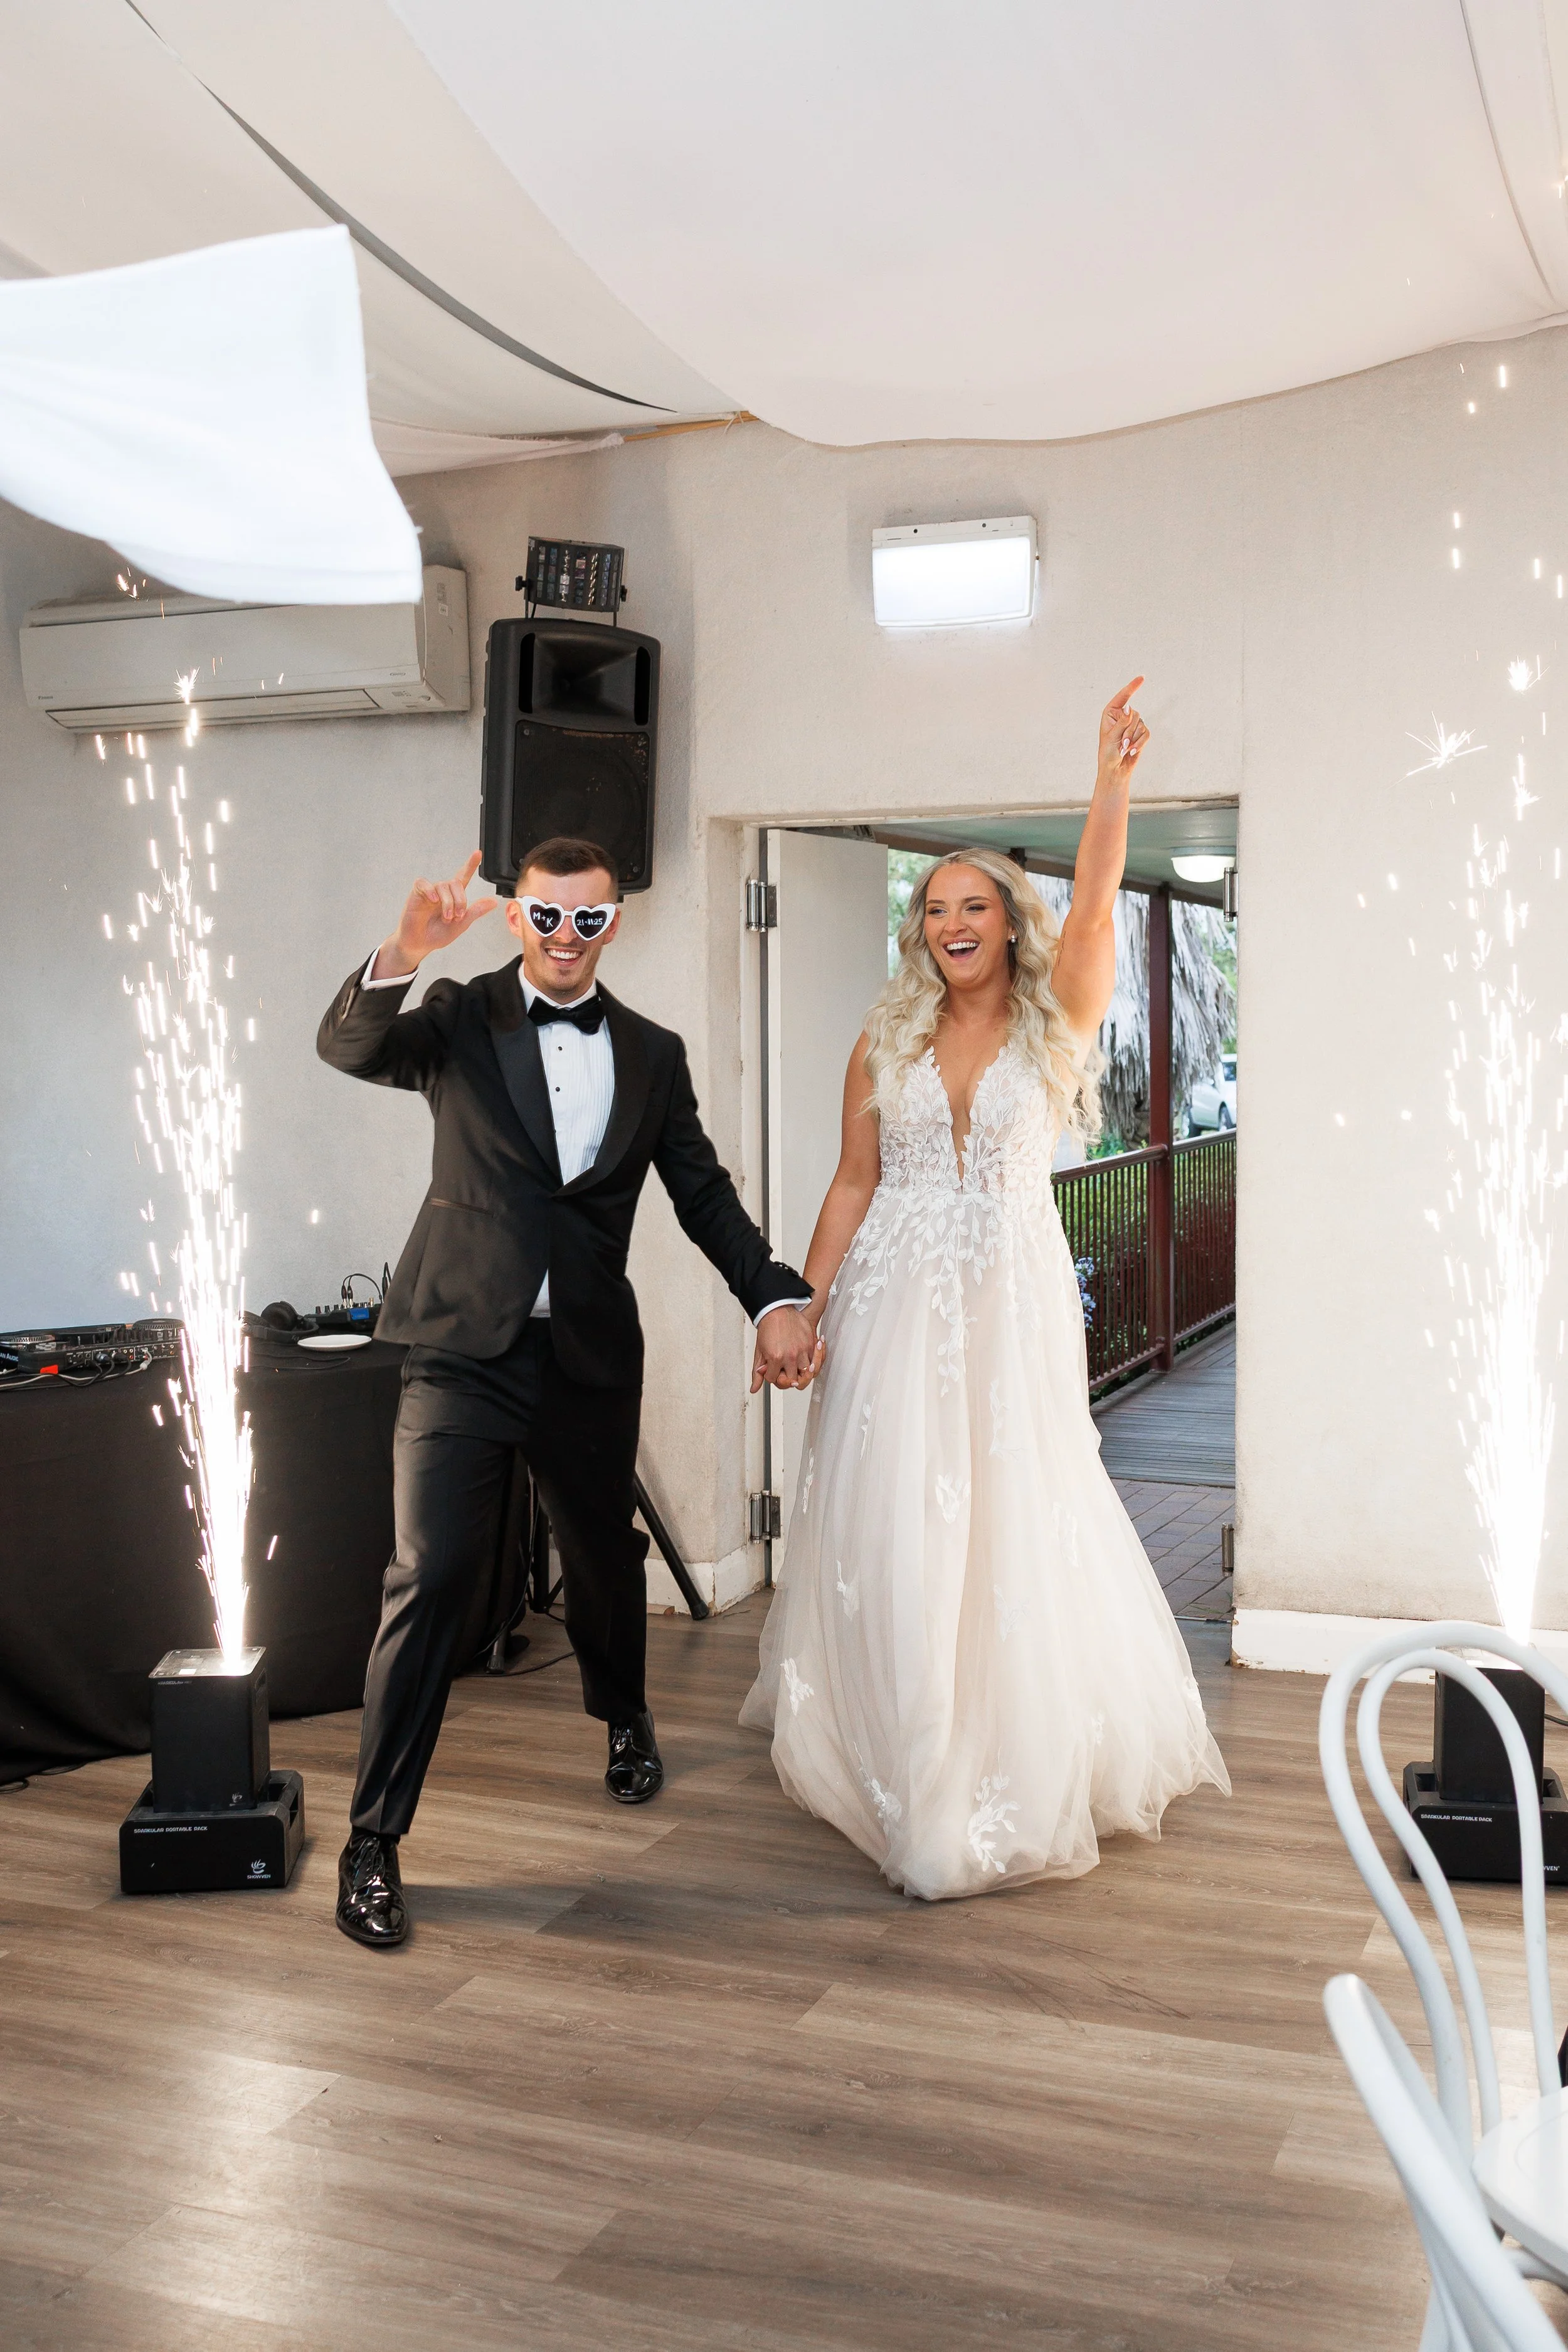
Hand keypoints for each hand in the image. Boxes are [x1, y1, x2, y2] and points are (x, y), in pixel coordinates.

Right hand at [376, 851, 497, 977]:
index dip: (470, 865)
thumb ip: (475, 911)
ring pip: (443, 885)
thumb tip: (493, 902)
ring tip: (447, 918)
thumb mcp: (461, 924)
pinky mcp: (417, 893)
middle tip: (457, 916)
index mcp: (453, 897)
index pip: (463, 877)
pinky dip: (430, 890)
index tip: (478, 853)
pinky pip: (423, 884)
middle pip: (455, 883)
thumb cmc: (437, 934)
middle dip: (460, 900)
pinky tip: (434, 900)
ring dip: (448, 902)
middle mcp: (442, 892)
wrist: (419, 945)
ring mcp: (429, 892)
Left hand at [750, 1306, 824, 1393]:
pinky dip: (813, 1362)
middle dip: (787, 1378)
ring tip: (795, 1366)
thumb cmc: (768, 1328)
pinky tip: (808, 1359)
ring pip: (807, 1374)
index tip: (770, 1369)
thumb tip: (754, 1388)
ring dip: (801, 1372)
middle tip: (783, 1371)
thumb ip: (757, 1373)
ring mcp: (802, 1350)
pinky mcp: (811, 1344)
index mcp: (776, 1358)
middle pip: (793, 1381)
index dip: (771, 1376)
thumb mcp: (759, 1352)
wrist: (777, 1310)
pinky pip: (816, 1361)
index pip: (774, 1380)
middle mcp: (791, 1356)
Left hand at [1097, 677, 1148, 788]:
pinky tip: (1131, 752)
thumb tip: (1129, 707)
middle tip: (1121, 745)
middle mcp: (1123, 717)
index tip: (1142, 678)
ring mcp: (1132, 725)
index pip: (1123, 697)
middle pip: (1135, 714)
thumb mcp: (1112, 736)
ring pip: (1141, 724)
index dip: (1132, 687)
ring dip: (1133, 739)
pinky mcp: (1140, 734)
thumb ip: (1122, 722)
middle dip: (1128, 731)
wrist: (1115, 770)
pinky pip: (1146, 734)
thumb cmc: (1108, 753)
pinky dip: (1139, 743)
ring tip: (1124, 750)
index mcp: (1111, 713)